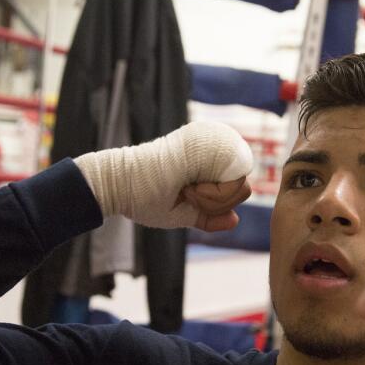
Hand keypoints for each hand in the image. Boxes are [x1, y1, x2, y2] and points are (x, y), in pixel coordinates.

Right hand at [74, 121, 253, 230]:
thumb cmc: (145, 198)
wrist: (121, 182)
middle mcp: (214, 149)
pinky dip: (212, 196)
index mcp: (208, 162)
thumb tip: (236, 220)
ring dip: (212, 199)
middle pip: (243, 188)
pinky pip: (232, 182)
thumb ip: (209, 217)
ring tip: (185, 190)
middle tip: (187, 195)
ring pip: (239, 186)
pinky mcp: (209, 144)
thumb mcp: (183, 213)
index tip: (189, 198)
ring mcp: (213, 143)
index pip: (237, 189)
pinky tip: (188, 189)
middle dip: (217, 203)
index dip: (219, 203)